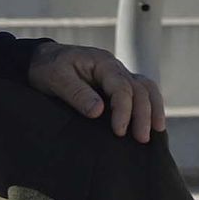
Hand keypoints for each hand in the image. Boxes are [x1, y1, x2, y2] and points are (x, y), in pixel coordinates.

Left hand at [26, 40, 165, 142]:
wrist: (42, 60)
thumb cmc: (48, 69)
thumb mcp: (57, 79)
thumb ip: (77, 94)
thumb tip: (99, 111)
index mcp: (102, 63)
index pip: (121, 87)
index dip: (123, 110)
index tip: (119, 132)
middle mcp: (115, 68)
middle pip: (139, 89)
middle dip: (143, 114)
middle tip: (141, 139)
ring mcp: (118, 75)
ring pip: (146, 89)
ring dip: (153, 109)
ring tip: (156, 132)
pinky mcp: (116, 85)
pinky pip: (140, 93)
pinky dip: (149, 106)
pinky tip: (151, 123)